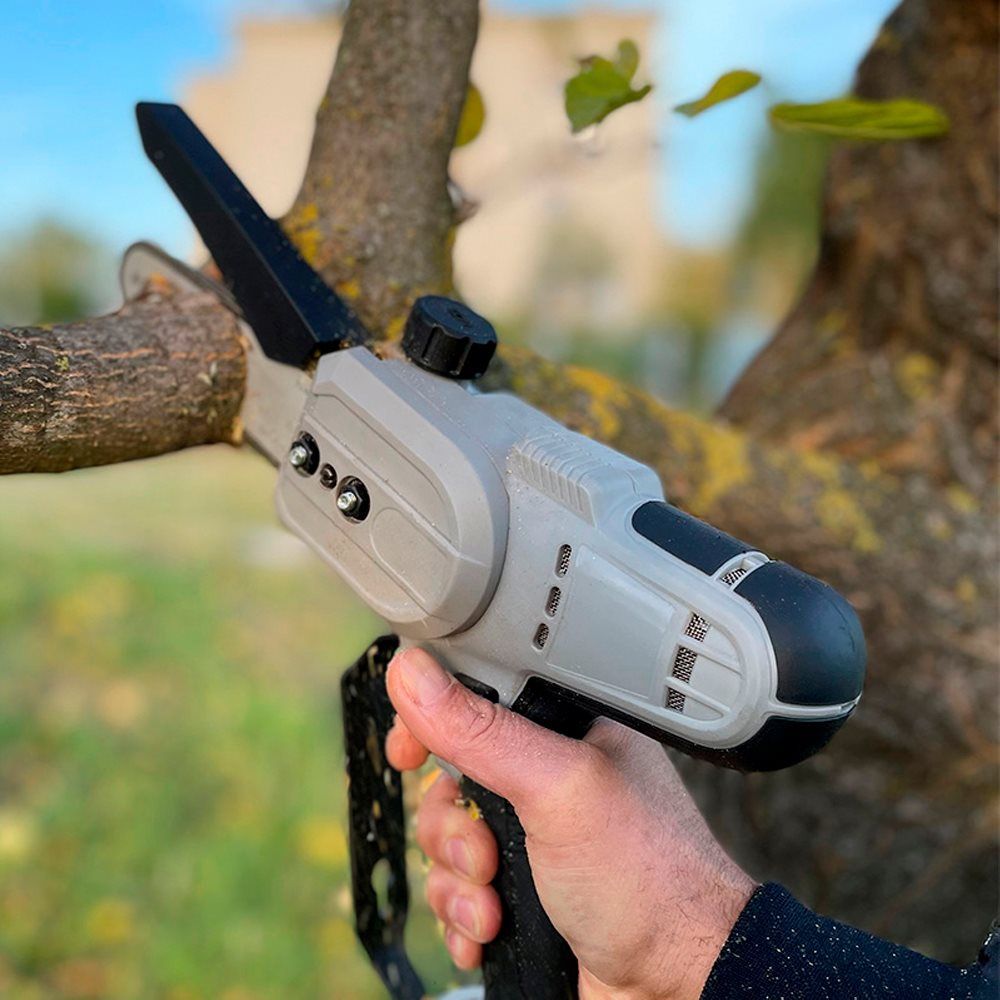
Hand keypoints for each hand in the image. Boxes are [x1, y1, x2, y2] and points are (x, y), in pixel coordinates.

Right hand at [385, 648, 755, 999]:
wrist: (678, 983)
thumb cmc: (650, 878)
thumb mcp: (558, 789)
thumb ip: (483, 732)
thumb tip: (413, 674)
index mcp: (566, 730)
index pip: (477, 700)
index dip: (433, 725)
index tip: (409, 752)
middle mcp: (548, 778)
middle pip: (450, 779)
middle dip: (452, 827)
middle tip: (484, 854)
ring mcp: (534, 836)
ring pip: (447, 841)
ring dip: (457, 882)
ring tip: (495, 906)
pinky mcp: (522, 888)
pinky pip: (457, 891)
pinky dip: (463, 916)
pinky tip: (491, 931)